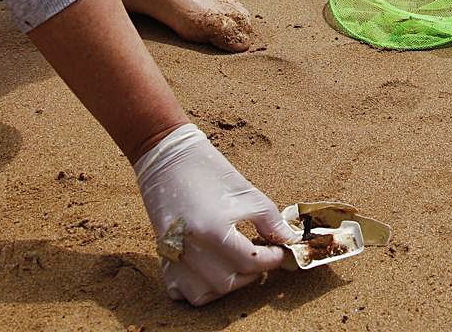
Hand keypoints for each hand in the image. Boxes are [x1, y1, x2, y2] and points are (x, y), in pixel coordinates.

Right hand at [134, 124, 291, 304]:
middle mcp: (189, 248)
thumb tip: (290, 240)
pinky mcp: (161, 258)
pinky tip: (211, 272)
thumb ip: (271, 221)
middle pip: (229, 282)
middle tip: (262, 257)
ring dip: (227, 285)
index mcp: (212, 229)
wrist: (168, 158)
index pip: (251, 262)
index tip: (280, 252)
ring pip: (204, 294)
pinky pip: (180, 292)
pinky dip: (198, 289)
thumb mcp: (246, 193)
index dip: (272, 259)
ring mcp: (172, 256)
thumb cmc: (208, 171)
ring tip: (237, 265)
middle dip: (252, 272)